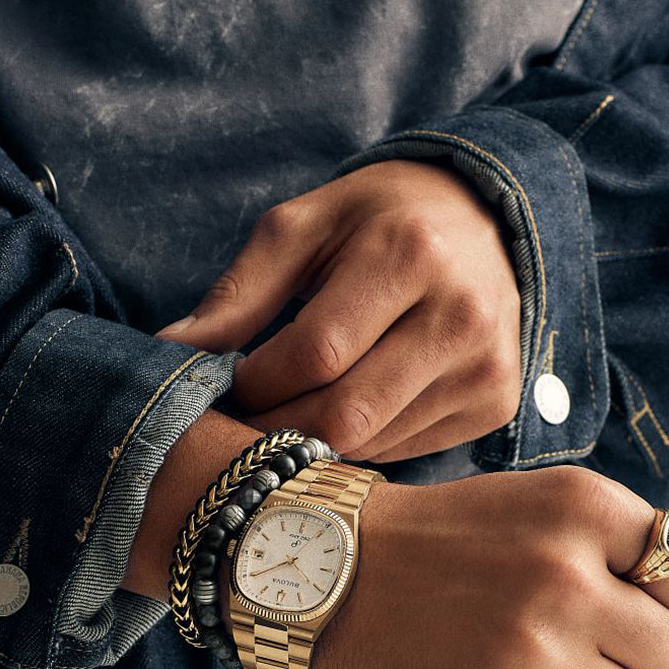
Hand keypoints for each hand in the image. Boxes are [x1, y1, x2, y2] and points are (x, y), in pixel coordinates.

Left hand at [157, 159, 521, 462]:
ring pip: (375, 442)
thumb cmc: (382, 218)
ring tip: (290, 414)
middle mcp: (460, 316)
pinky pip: (408, 450)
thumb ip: (240, 291)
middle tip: (243, 421)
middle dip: (278, 428)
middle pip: (347, 414)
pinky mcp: (497, 403)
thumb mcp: (306, 226)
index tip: (225, 386)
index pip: (316, 353)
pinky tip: (347, 412)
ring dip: (316, 441)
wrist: (487, 222)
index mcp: (409, 254)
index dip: (256, 384)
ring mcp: (486, 367)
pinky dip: (363, 443)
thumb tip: (171, 353)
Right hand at [298, 465, 668, 668]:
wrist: (330, 575)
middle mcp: (565, 574)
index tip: (616, 603)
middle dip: (632, 659)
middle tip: (571, 644)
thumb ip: (638, 578)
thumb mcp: (541, 526)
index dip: (666, 602)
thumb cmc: (448, 545)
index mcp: (582, 508)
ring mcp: (531, 648)